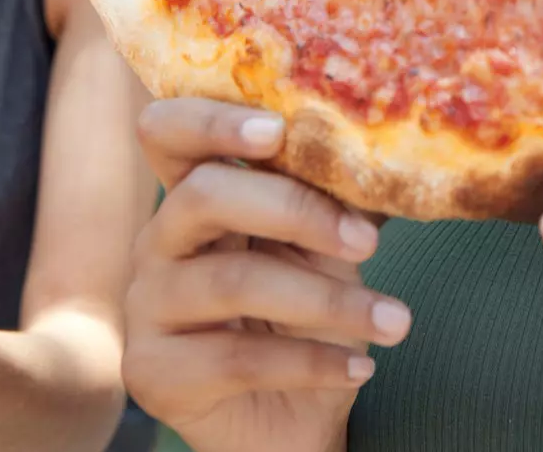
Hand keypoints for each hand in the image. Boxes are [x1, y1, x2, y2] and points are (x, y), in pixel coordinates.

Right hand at [123, 99, 413, 451]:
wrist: (297, 422)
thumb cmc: (309, 321)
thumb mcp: (327, 250)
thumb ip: (332, 201)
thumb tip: (385, 158)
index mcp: (196, 195)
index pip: (169, 132)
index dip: (211, 120)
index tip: (277, 130)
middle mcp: (158, 242)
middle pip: (203, 194)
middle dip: (295, 210)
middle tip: (369, 242)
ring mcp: (147, 307)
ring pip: (233, 281)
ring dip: (328, 302)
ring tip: (395, 322)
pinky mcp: (153, 372)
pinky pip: (236, 358)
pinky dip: (312, 361)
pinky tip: (360, 368)